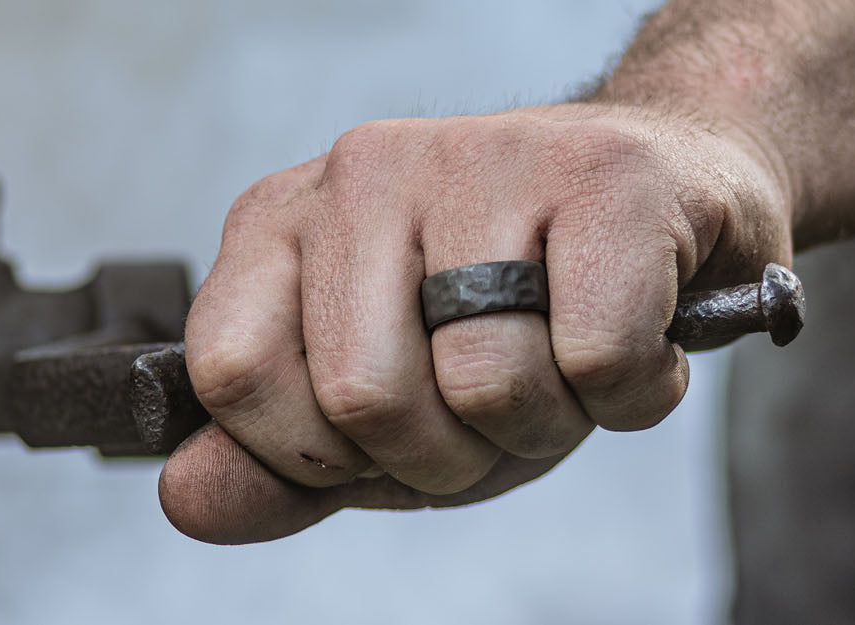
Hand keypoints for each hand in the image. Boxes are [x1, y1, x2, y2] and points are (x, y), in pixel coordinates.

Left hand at [158, 104, 791, 543]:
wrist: (668, 195)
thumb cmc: (513, 310)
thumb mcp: (377, 406)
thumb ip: (278, 462)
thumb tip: (186, 500)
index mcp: (280, 224)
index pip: (231, 370)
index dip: (310, 453)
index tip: (373, 438)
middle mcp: (361, 174)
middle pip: (362, 396)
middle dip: (443, 453)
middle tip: (487, 406)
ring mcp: (479, 157)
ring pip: (482, 383)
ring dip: (545, 423)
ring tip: (562, 361)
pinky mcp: (603, 172)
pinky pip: (596, 357)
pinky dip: (630, 391)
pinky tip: (633, 333)